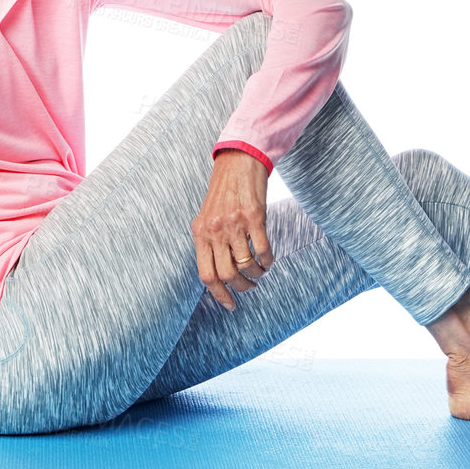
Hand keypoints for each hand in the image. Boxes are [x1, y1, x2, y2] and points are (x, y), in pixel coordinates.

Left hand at [191, 148, 274, 310]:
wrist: (239, 162)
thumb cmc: (224, 193)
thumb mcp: (208, 218)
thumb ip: (209, 243)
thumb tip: (218, 275)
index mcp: (200, 233)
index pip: (206, 275)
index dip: (219, 295)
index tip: (230, 305)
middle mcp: (215, 230)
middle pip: (227, 275)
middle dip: (241, 287)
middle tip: (250, 287)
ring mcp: (235, 224)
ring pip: (246, 265)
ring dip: (256, 274)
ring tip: (260, 272)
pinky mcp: (255, 217)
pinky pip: (263, 250)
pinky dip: (268, 261)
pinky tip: (268, 261)